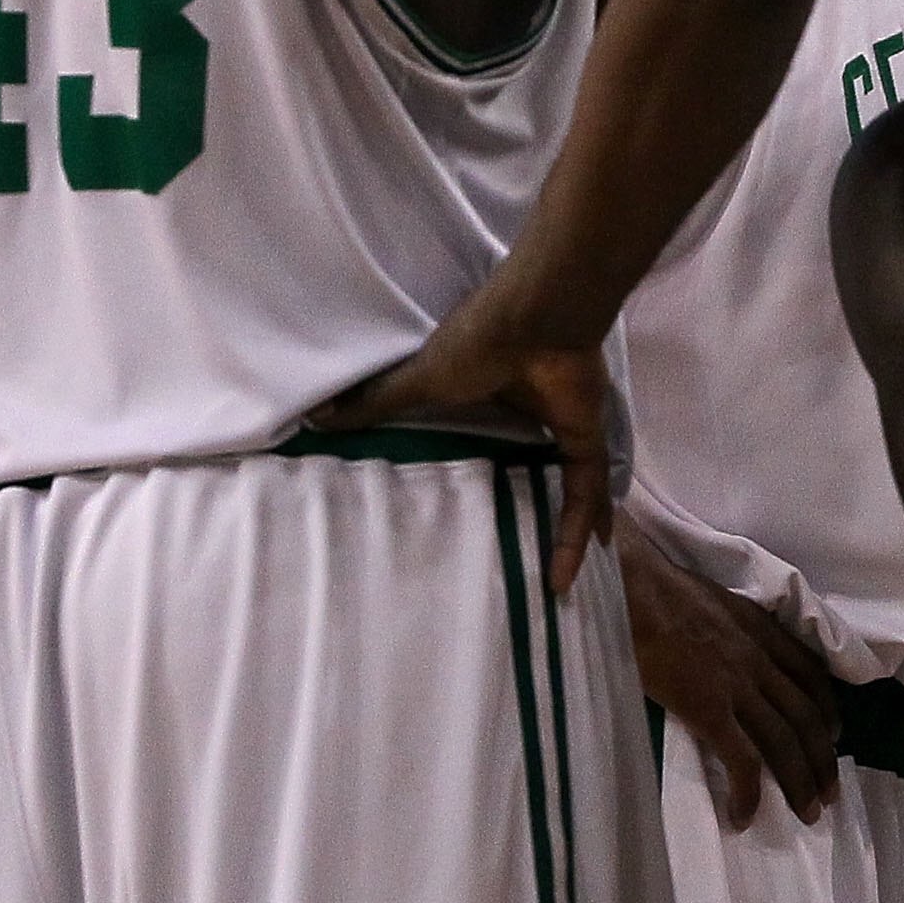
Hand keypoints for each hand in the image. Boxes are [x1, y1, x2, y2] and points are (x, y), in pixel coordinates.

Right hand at [312, 340, 616, 595]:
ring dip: (566, 532)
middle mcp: (537, 413)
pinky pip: (585, 493)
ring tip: (555, 582)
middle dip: (541, 505)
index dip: (490, 469)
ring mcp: (566, 426)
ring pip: (571, 489)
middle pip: (541, 468)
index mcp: (497, 396)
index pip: (496, 439)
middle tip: (527, 552)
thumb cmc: (475, 344)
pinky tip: (566, 575)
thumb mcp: (418, 381)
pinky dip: (577, 531)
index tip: (474, 501)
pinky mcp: (586, 438)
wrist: (532, 321)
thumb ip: (374, 403)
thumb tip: (316, 418)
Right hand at [620, 526, 838, 826]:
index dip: (828, 710)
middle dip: (823, 759)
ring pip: (784, 742)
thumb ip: (733, 632)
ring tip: (808, 813)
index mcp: (763, 631)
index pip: (811, 675)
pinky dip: (748, 792)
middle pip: (806, 717)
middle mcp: (761, 660)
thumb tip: (727, 656)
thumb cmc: (660, 592)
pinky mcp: (710, 709)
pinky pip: (741, 760)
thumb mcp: (717, 604)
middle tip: (830, 794)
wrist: (635, 590)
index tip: (833, 735)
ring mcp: (738, 686)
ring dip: (800, 782)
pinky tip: (744, 816)